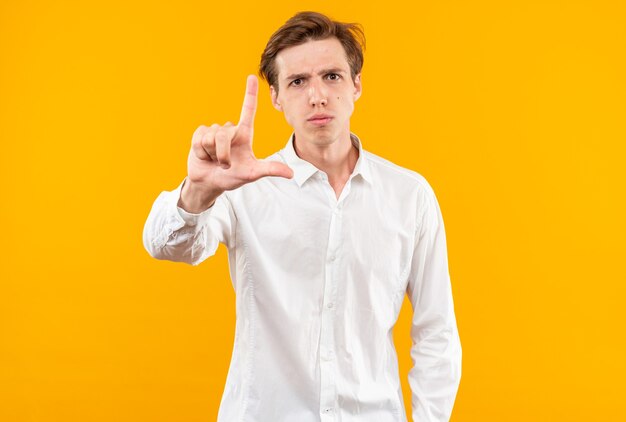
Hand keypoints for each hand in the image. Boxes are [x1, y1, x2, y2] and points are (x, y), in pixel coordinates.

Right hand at [180, 75, 292, 211]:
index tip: (251, 76)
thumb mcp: (252, 173)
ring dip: (212, 154)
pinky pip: (199, 140)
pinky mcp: (199, 134)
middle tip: (225, 164)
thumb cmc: (232, 177)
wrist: (209, 183)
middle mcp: (229, 129)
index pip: (248, 110)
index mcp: (244, 134)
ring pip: (211, 138)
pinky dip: (201, 153)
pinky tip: (203, 157)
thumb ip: (270, 170)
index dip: (250, 93)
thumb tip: (291, 173)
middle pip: (223, 134)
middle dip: (223, 154)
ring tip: (214, 160)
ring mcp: (213, 131)